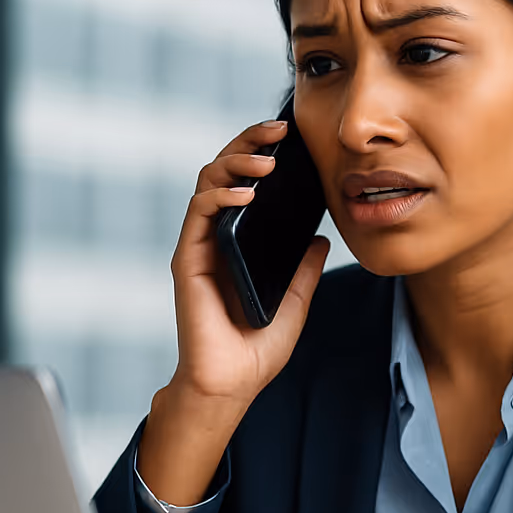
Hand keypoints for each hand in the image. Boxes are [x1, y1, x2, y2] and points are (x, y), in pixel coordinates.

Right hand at [137, 120, 331, 505]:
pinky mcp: (188, 260)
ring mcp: (200, 245)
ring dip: (237, 163)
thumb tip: (323, 237)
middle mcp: (216, 236)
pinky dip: (221, 196)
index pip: (246, 182)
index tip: (290, 136)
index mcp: (240, 240)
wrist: (231, 384)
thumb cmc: (257, 348)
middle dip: (250, 143)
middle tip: (278, 129)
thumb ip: (305, 269)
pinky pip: (199, 213)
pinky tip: (247, 193)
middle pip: (225, 171)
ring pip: (209, 182)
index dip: (263, 153)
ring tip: (268, 162)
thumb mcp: (296, 301)